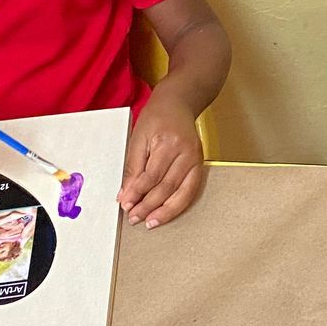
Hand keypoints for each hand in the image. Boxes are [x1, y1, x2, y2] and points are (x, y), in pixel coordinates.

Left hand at [118, 90, 203, 227]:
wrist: (178, 103)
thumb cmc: (156, 117)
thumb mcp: (138, 138)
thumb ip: (133, 167)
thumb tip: (126, 194)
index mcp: (168, 143)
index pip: (151, 175)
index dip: (137, 193)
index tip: (126, 205)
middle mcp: (186, 152)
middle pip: (166, 187)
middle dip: (149, 206)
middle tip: (134, 217)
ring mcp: (196, 159)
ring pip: (181, 193)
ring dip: (164, 211)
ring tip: (150, 222)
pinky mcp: (200, 165)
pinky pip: (191, 191)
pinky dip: (178, 205)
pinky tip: (166, 213)